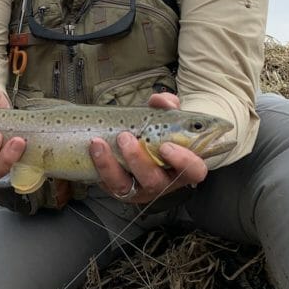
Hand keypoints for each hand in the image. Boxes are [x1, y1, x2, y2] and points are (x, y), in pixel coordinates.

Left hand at [89, 91, 208, 203]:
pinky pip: (107, 183)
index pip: (194, 171)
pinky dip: (99, 165)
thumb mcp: (165, 116)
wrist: (139, 138)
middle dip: (138, 160)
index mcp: (183, 166)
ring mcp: (139, 188)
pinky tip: (94, 148)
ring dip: (110, 164)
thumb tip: (160, 100)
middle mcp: (163, 181)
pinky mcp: (119, 189)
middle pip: (155, 181)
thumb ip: (166, 105)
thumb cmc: (159, 130)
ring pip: (125, 186)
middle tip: (126, 137)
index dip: (183, 162)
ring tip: (99, 142)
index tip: (166, 146)